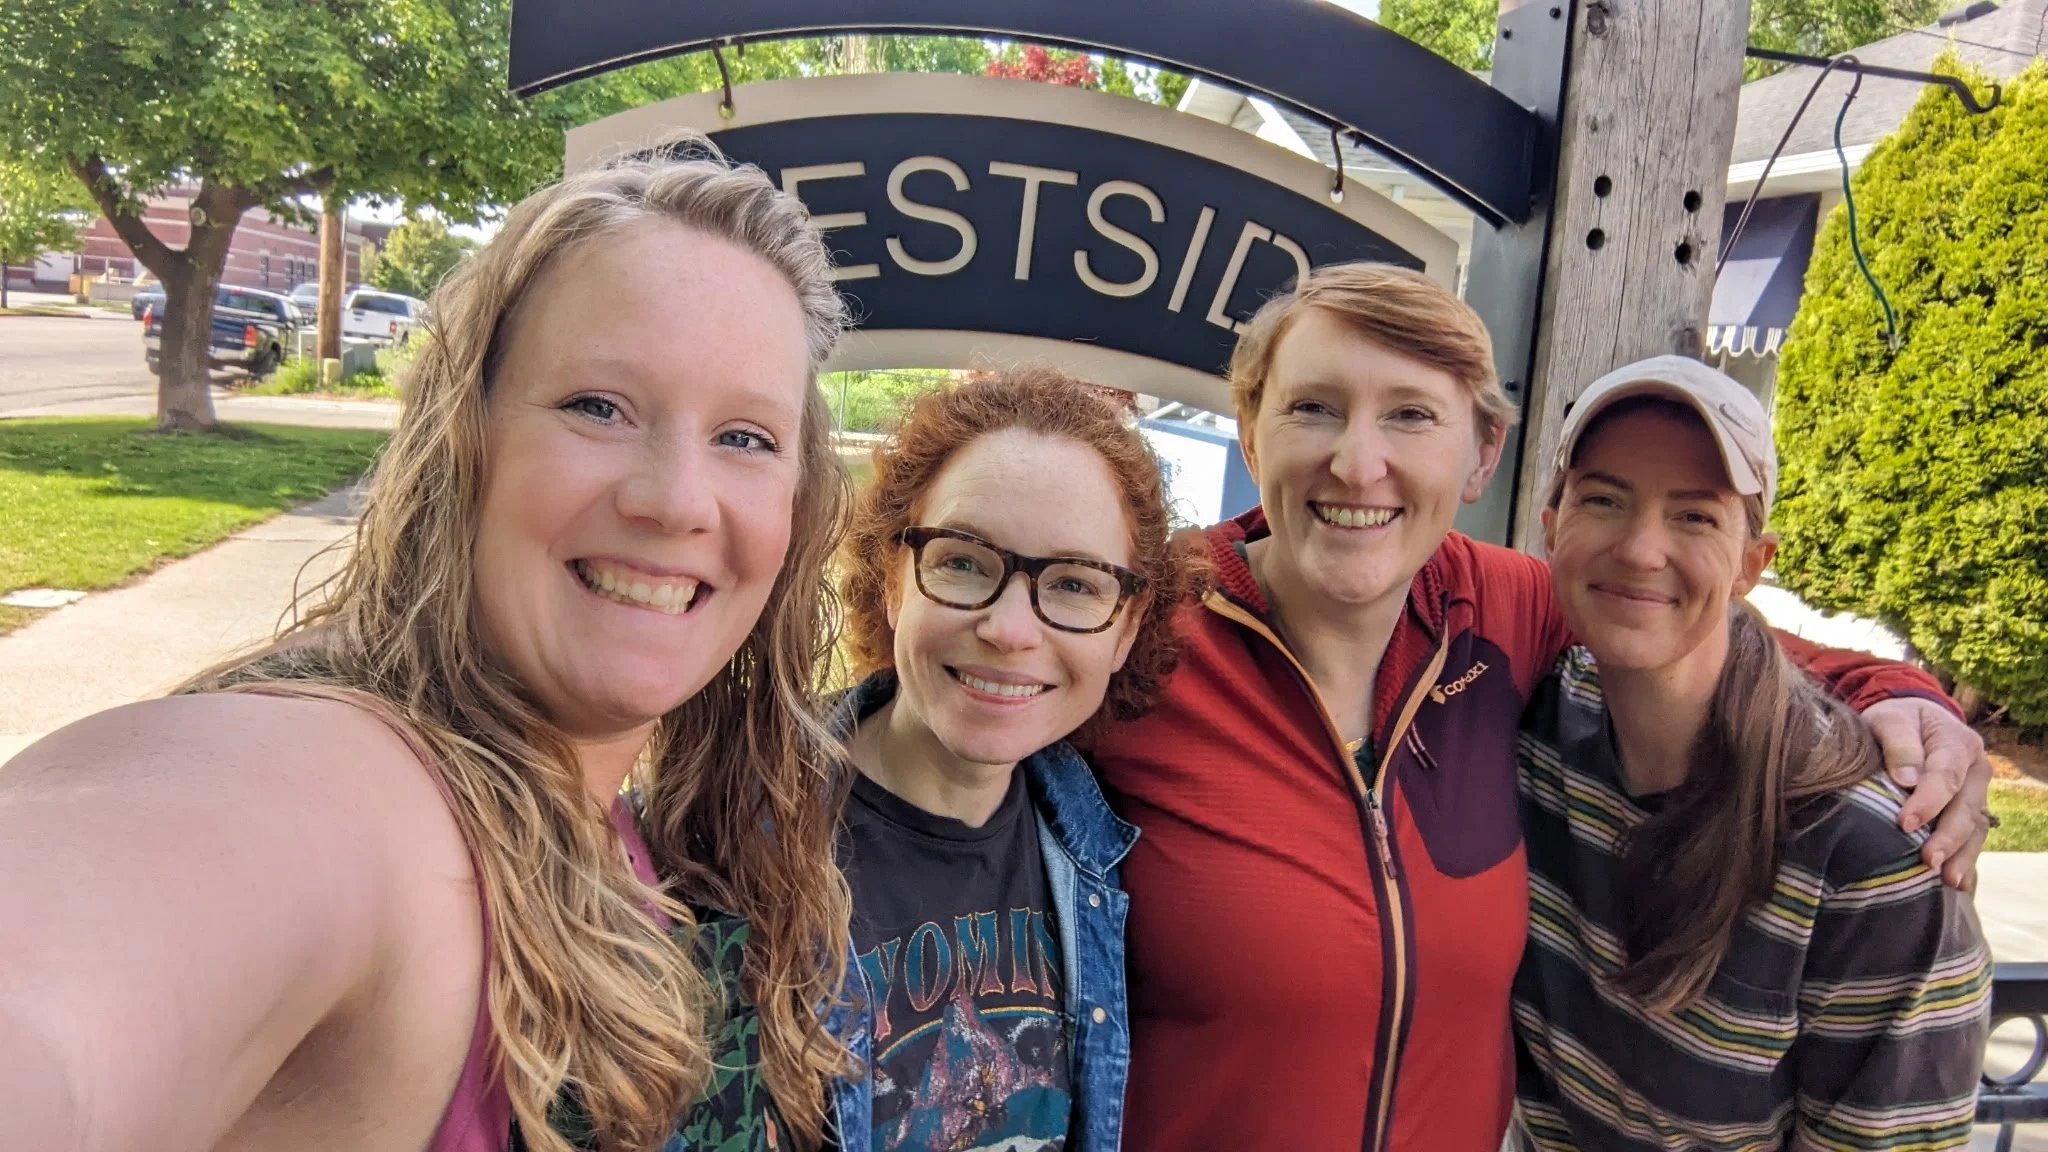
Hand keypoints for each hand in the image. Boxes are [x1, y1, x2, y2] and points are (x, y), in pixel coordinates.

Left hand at [1860, 697, 1992, 890]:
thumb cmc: (1896, 719)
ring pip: (1975, 828)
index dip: (1928, 802)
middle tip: (1929, 862)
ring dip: (1963, 856)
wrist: (1912, 720)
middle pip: (1967, 808)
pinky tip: (1961, 886)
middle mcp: (1976, 771)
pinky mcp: (1969, 811)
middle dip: (1949, 838)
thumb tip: (1906, 779)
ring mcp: (1976, 794)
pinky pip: (1973, 839)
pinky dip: (1968, 861)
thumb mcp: (1890, 718)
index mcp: (1959, 744)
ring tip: (1949, 880)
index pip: (1946, 776)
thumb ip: (1898, 743)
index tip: (1904, 823)